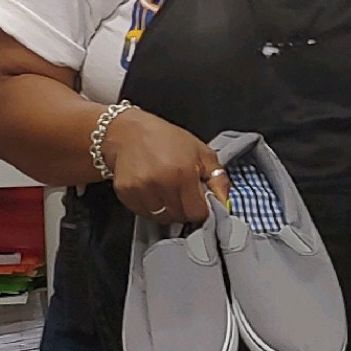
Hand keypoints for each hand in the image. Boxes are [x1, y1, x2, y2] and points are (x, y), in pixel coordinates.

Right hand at [101, 109, 230, 223]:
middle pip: (179, 217)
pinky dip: (150, 207)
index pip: (197, 213)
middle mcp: (161, 183)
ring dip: (167, 210)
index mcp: (183, 173)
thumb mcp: (201, 152)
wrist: (129, 132)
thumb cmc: (168, 139)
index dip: (201, 209)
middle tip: (182, 193)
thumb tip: (225, 202)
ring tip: (166, 191)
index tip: (198, 200)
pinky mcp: (125, 193)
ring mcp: (141, 190)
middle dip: (184, 209)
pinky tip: (151, 191)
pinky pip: (143, 213)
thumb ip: (218, 178)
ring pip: (161, 218)